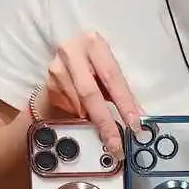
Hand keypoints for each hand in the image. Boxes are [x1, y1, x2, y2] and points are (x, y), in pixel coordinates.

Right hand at [36, 32, 143, 156]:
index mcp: (94, 45)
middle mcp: (72, 51)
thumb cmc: (92, 69)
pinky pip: (66, 108)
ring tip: (98, 125)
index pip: (113, 78)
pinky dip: (77, 116)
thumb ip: (124, 96)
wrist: (63, 64)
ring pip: (77, 104)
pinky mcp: (47, 84)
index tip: (134, 125)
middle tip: (116, 144)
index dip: (125, 104)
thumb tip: (141, 119)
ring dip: (90, 119)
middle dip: (106, 123)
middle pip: (90, 93)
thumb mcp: (108, 76)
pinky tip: (81, 114)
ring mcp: (56, 67)